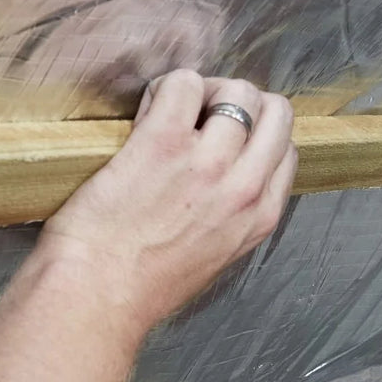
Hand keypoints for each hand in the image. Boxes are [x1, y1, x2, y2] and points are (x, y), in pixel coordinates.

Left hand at [39, 69, 296, 332]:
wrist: (97, 297)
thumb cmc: (141, 287)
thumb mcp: (212, 256)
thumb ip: (231, 215)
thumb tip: (225, 178)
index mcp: (259, 217)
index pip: (284, 149)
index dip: (255, 133)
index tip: (223, 139)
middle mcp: (244, 187)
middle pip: (275, 111)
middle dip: (241, 103)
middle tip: (202, 117)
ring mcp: (208, 162)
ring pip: (236, 91)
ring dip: (202, 92)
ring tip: (168, 113)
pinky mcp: (163, 143)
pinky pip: (184, 84)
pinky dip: (164, 87)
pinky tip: (143, 111)